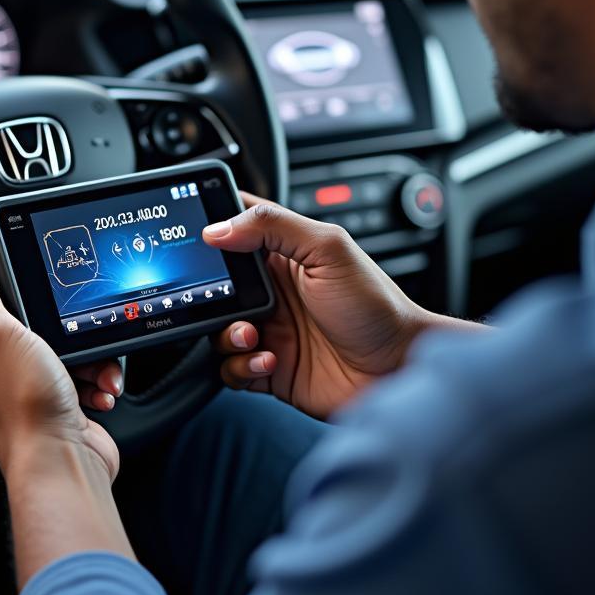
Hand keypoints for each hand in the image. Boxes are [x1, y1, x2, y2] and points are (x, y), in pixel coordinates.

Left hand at [0, 237, 121, 481]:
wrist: (63, 464)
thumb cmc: (25, 408)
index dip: (16, 304)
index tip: (36, 308)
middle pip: (27, 331)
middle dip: (60, 336)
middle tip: (67, 339)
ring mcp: (20, 399)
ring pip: (58, 355)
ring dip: (84, 361)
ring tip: (87, 374)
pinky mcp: (52, 411)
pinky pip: (76, 379)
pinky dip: (92, 381)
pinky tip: (97, 389)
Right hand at [204, 196, 470, 418]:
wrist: (399, 369)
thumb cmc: (376, 306)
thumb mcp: (329, 250)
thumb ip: (274, 227)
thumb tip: (219, 226)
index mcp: (284, 254)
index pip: (236, 227)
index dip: (212, 226)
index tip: (196, 234)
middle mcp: (272, 290)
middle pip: (214, 284)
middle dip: (210, 294)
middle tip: (227, 299)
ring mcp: (269, 330)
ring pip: (216, 329)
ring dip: (226, 334)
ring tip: (252, 335)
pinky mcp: (269, 368)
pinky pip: (231, 367)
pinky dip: (241, 365)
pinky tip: (269, 360)